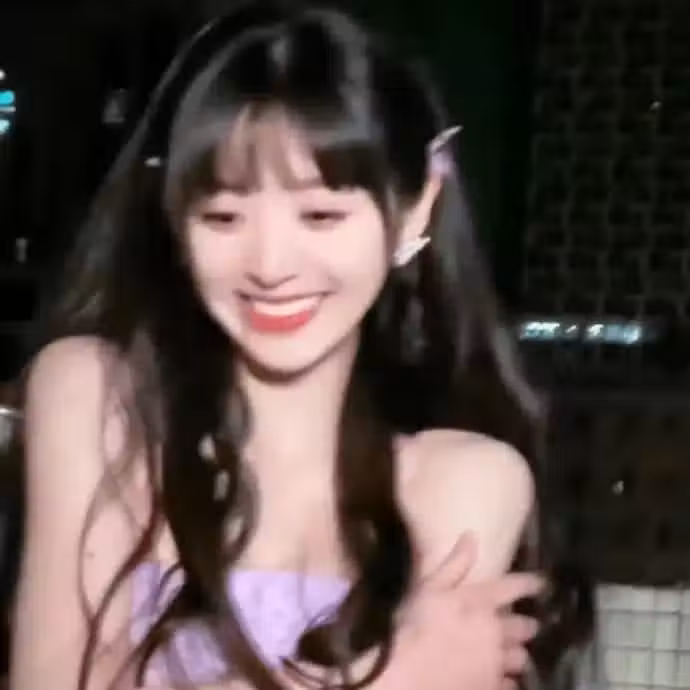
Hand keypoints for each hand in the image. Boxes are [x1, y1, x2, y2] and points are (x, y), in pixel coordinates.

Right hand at [392, 534, 543, 689]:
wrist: (410, 675)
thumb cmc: (415, 626)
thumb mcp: (430, 587)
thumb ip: (454, 564)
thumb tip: (471, 536)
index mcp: (481, 602)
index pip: (514, 587)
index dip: (530, 584)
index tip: (541, 583)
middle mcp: (495, 631)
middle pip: (524, 626)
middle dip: (527, 624)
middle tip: (527, 624)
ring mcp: (496, 662)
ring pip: (521, 657)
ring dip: (518, 652)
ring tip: (513, 652)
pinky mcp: (492, 686)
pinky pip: (511, 683)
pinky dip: (508, 680)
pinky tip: (502, 678)